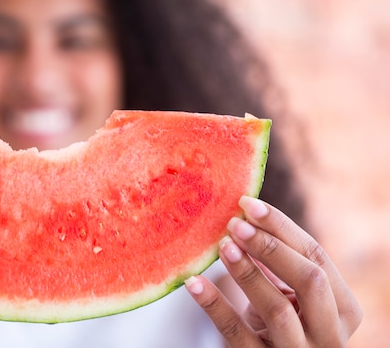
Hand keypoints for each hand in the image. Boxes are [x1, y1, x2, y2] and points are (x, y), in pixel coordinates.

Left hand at [185, 196, 361, 346]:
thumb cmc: (284, 327)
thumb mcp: (294, 298)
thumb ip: (282, 264)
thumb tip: (247, 212)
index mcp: (344, 309)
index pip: (317, 257)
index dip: (282, 227)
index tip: (248, 204)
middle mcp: (330, 335)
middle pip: (309, 280)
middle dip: (271, 247)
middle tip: (235, 223)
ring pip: (278, 309)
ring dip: (247, 272)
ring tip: (222, 245)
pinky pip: (237, 334)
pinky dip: (214, 305)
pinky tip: (194, 282)